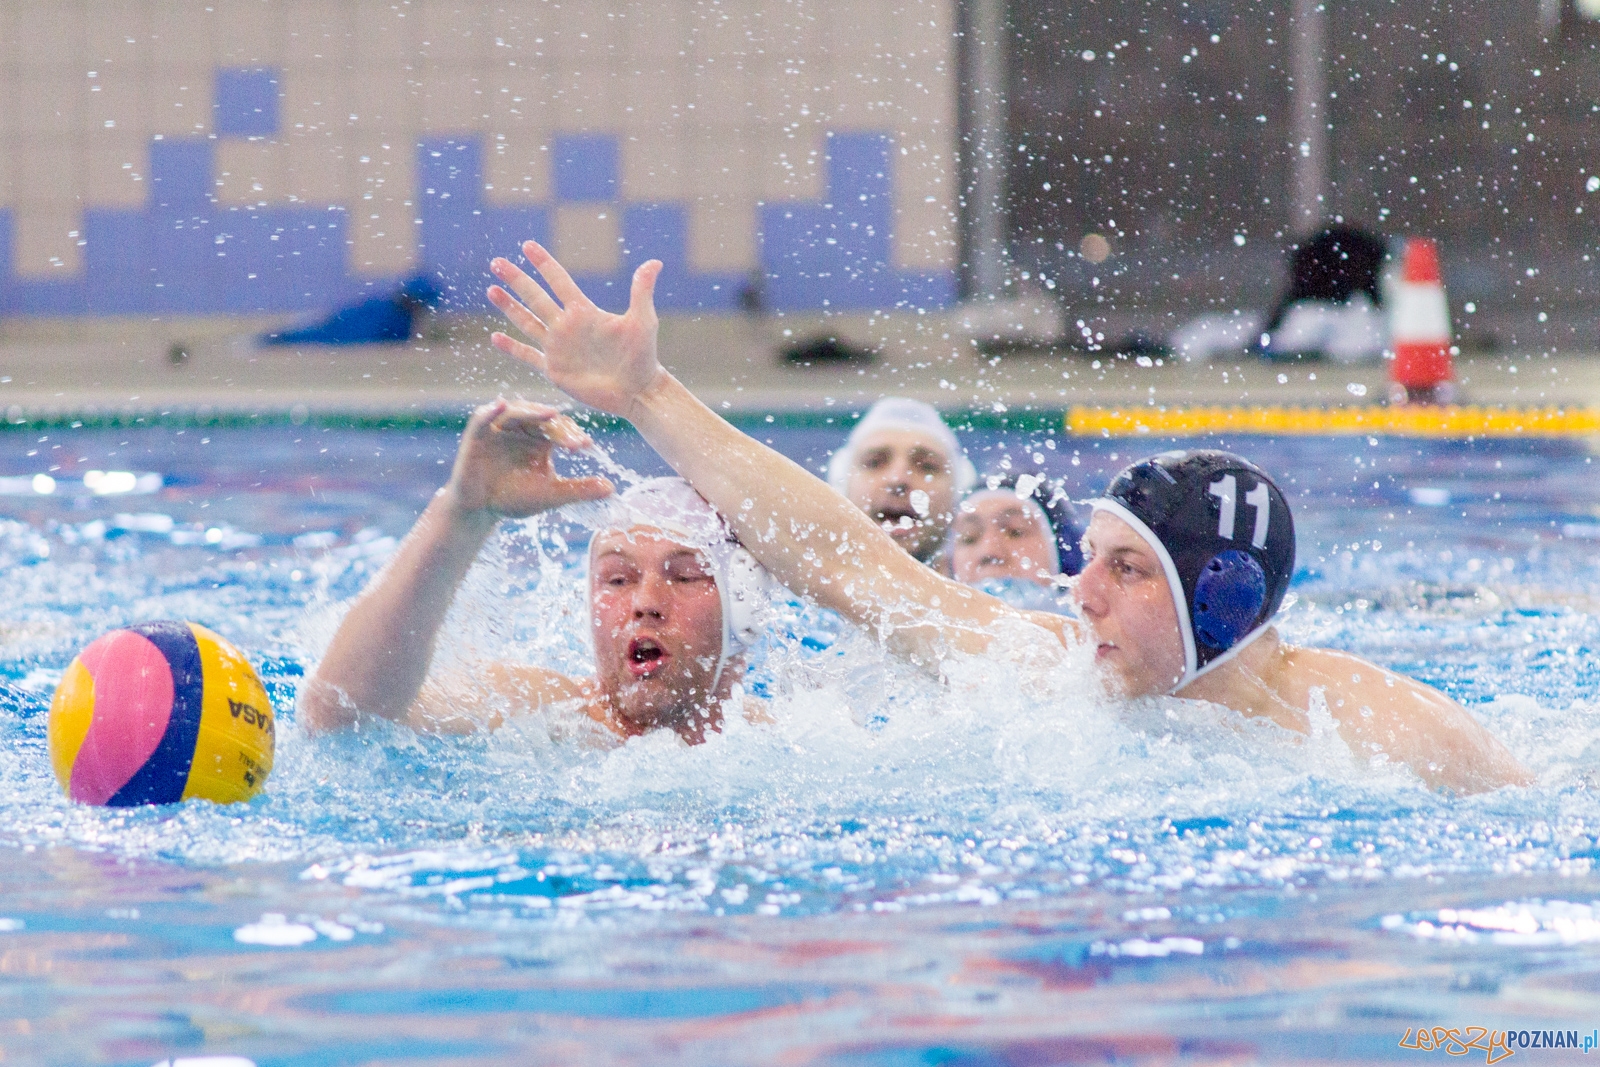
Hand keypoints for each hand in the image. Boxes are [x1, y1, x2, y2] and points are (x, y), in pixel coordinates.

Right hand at [444, 400, 613, 522]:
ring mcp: (498, 427)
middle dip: (559, 427)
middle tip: (573, 440)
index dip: (573, 436)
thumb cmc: (514, 498)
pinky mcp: (477, 432)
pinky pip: (482, 416)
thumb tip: (611, 489)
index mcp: (541, 438)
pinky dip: (490, 410)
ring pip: (517, 411)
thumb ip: (579, 489)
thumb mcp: (551, 494)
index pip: (560, 429)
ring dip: (533, 412)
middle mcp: (521, 428)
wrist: (480, 509)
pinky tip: (501, 404)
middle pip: (542, 418)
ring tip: (550, 414)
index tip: (587, 446)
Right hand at [487, 240, 665, 417]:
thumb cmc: (643, 356)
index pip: (559, 281)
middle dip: (516, 280)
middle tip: (496, 262)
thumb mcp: (643, 321)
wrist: (637, 391)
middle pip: (535, 297)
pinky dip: (512, 348)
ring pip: (527, 322)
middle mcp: (567, 326)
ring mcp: (558, 348)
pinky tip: (495, 338)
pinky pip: (528, 356)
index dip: (543, 264)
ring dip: (509, 307)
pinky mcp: (555, 370)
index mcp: (584, 312)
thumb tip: (655, 263)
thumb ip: (642, 292)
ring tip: (491, 289)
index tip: (527, 245)